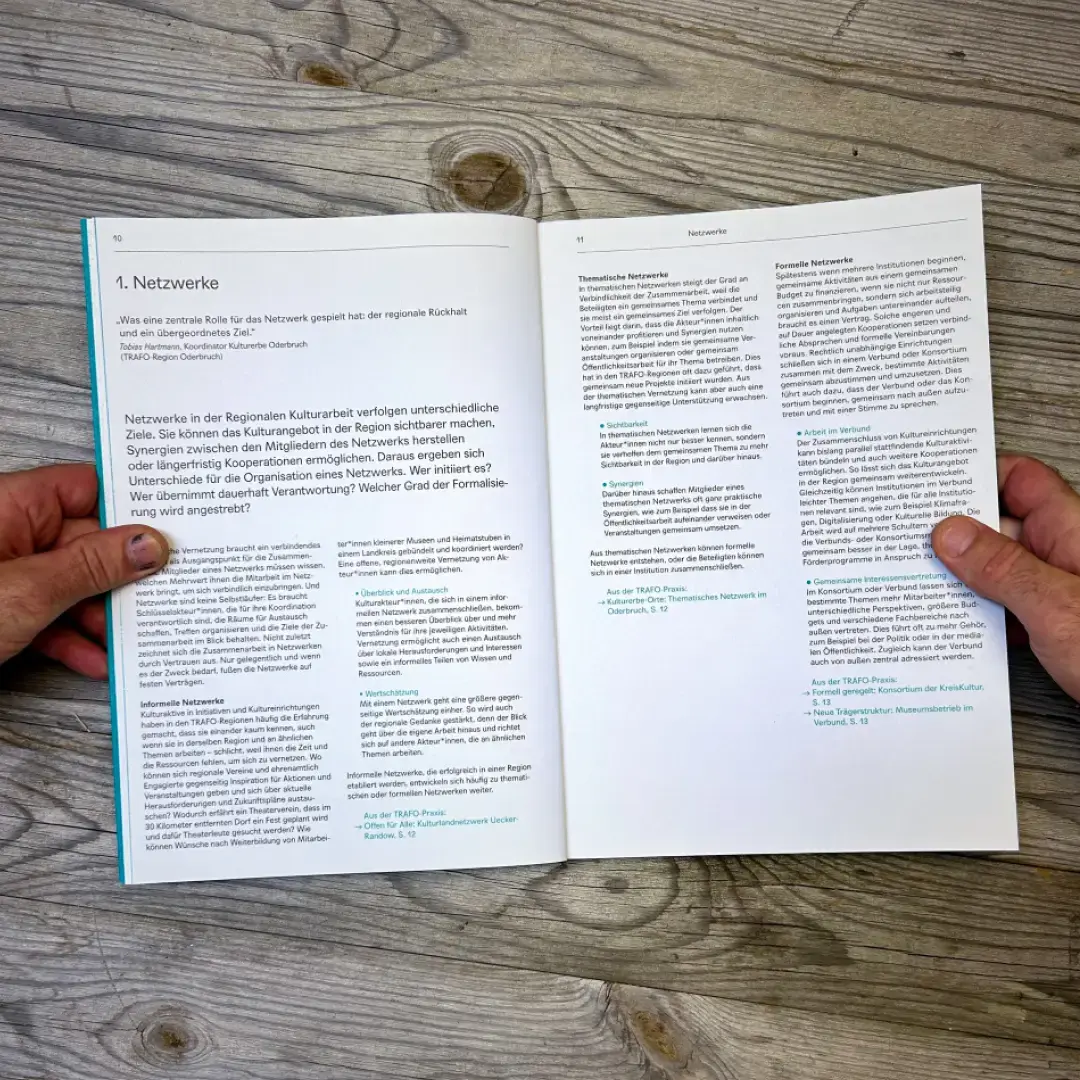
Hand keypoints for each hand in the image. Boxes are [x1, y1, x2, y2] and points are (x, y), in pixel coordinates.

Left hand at [0, 464, 168, 678]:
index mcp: (10, 505)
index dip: (132, 509)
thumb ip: (92, 565)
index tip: (174, 533)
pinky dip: (70, 638)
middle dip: (123, 575)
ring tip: (132, 641)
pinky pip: (46, 614)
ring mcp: (2, 573)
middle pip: (85, 541)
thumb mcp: (26, 592)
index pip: (88, 489)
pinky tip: (95, 661)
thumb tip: (149, 543)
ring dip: (101, 616)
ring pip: (69, 583)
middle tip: (165, 598)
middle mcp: (7, 531)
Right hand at [932, 455, 1079, 700]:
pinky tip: (957, 628)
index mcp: (1073, 530)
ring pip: (1001, 570)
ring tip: (922, 587)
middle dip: (956, 534)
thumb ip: (1001, 568)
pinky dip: (982, 614)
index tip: (930, 485)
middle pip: (1002, 525)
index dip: (977, 475)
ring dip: (965, 580)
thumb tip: (951, 533)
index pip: (1020, 479)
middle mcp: (1067, 554)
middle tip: (909, 542)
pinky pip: (1009, 606)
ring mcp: (1062, 590)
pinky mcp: (1058, 627)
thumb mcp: (1056, 608)